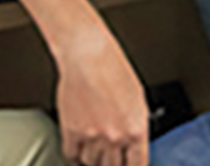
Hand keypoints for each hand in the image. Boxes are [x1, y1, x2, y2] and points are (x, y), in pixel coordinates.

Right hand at [54, 26, 149, 165]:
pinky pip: (71, 155)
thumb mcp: (138, 101)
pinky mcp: (71, 131)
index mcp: (136, 130)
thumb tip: (134, 145)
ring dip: (93, 159)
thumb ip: (136, 128)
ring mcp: (92, 136)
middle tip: (110, 158)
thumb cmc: (114, 70)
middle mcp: (115, 137)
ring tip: (94, 149)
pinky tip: (78, 149)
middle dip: (112, 164)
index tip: (127, 165)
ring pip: (91, 164)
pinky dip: (74, 155)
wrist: (89, 54)